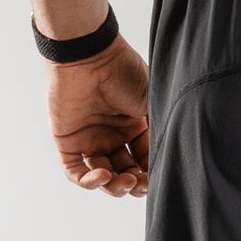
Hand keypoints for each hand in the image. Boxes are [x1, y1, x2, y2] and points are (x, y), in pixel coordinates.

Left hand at [47, 33, 150, 196]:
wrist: (90, 55)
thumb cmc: (123, 71)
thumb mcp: (152, 100)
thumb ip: (160, 128)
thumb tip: (173, 157)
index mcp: (134, 125)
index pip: (143, 159)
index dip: (150, 173)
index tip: (158, 178)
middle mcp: (112, 135)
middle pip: (124, 171)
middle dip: (133, 183)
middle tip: (139, 185)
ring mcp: (89, 139)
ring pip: (102, 176)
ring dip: (114, 185)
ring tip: (124, 182)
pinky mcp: (68, 143)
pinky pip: (76, 172)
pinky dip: (89, 181)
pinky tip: (104, 177)